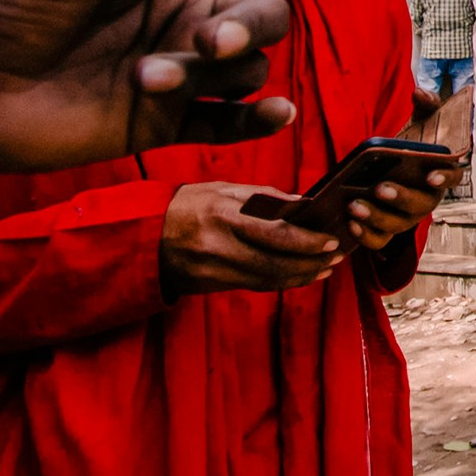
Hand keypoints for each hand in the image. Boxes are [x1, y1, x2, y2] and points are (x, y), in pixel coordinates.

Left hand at [0, 0, 340, 210]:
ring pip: (248, 70)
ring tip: (151, 79)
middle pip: (265, 17)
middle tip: (204, 42)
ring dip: (220, 74)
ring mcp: (173, 71)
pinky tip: (269, 113)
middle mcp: (179, 15)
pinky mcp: (159, 123)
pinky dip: (256, 120)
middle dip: (253, 26)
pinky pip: (229, 123)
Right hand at [159, 182, 345, 296]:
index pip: (275, 233)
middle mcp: (218, 246)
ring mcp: (213, 270)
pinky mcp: (209, 286)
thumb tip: (303, 205)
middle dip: (310, 263)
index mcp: (222, 215)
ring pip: (267, 280)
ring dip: (300, 276)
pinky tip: (299, 276)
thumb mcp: (221, 190)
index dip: (306, 241)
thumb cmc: (186, 205)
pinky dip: (280, 282)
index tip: (330, 240)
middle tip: (336, 258)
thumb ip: (263, 197)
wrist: (140, 235)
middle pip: (275, 263)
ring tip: (324, 269)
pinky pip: (253, 285)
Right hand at [334, 172, 448, 251]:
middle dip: (374, 215)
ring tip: (380, 188)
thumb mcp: (366, 181)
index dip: (364, 235)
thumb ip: (355, 190)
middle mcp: (414, 214)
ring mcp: (432, 196)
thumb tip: (337, 192)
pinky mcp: (449, 175)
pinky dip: (443, 177)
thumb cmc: (385, 167)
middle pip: (398, 223)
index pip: (379, 238)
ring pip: (419, 204)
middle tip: (354, 205)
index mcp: (392, 222)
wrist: (417, 148)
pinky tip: (431, 176)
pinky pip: (451, 179)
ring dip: (400, 197)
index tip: (348, 223)